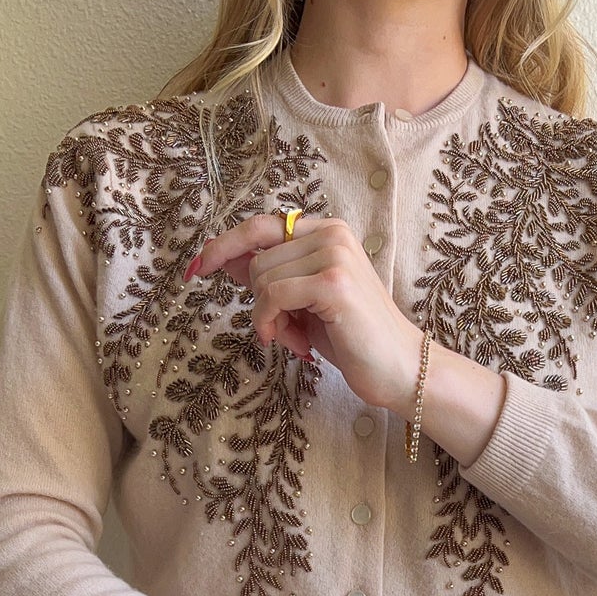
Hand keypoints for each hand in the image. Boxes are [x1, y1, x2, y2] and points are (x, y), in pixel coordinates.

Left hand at [184, 212, 422, 412]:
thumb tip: (223, 260)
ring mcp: (334, 255)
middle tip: (282, 331)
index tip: (197, 267)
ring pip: (262, 278)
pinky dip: (270, 322)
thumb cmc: (353, 339)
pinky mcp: (333, 282)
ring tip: (295, 339)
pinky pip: (272, 295)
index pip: (260, 227)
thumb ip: (271, 276)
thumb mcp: (303, 303)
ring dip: (267, 317)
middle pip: (257, 258)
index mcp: (327, 232)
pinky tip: (290, 342)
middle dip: (259, 301)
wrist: (399, 368)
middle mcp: (332, 234)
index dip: (224, 245)